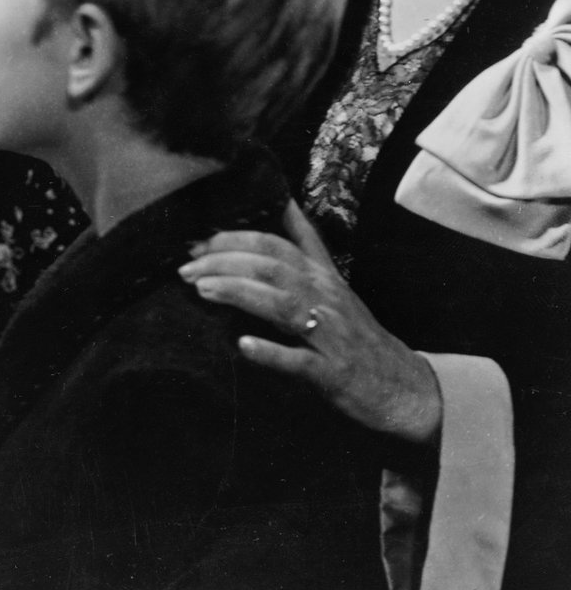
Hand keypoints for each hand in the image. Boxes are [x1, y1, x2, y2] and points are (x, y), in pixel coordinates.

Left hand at [179, 202, 443, 445]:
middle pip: (274, 268)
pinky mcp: (335, 372)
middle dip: (226, 263)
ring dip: (241, 294)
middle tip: (185, 268)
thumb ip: (307, 244)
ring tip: (202, 290)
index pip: (276, 245)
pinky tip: (243, 345)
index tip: (195, 243)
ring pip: (284, 306)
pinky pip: (301, 361)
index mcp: (323, 277)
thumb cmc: (358, 334)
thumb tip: (284, 201)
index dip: (235, 239)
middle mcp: (327, 299)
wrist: (404, 388)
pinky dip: (272, 352)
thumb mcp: (334, 282)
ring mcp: (332, 336)